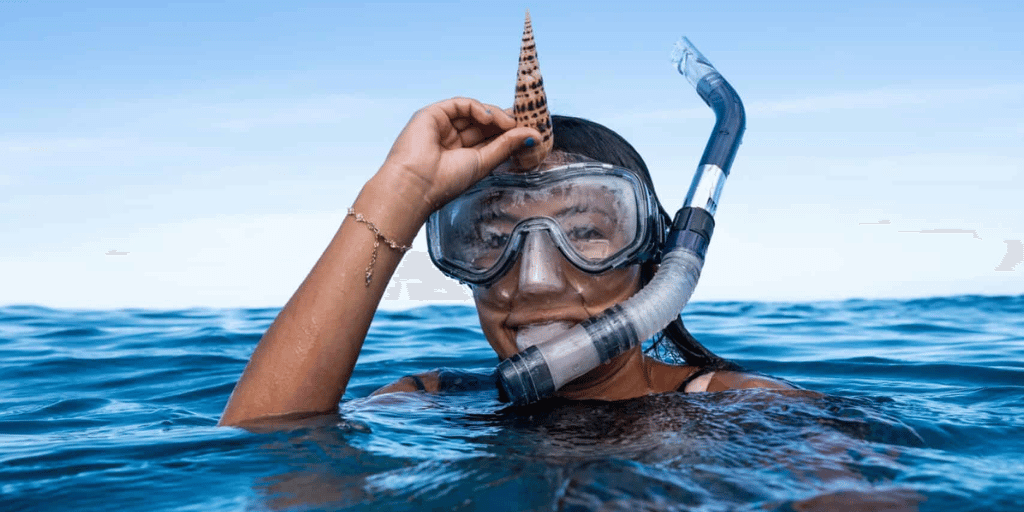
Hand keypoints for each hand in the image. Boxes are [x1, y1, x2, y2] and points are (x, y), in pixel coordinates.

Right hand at [379, 97, 540, 212]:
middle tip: (526, 120)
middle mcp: (451, 138)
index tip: (530, 130)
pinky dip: (478, 108)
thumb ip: (506, 146)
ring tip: (511, 123)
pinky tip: (489, 118)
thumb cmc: (445, 182)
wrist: (416, 184)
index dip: (508, 132)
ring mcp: (442, 125)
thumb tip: (534, 135)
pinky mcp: (433, 114)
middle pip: (484, 124)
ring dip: (495, 115)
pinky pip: (461, 104)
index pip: (489, 138)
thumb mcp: (483, 162)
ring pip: (474, 112)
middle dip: (506, 121)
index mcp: (462, 154)